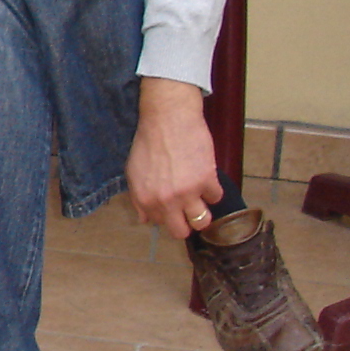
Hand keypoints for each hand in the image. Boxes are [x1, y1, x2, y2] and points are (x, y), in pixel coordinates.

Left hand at [125, 77, 221, 238]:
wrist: (168, 119)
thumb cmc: (149, 142)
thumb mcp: (133, 171)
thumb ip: (139, 198)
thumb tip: (146, 219)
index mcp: (145, 199)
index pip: (160, 224)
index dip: (167, 215)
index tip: (172, 206)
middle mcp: (165, 201)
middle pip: (181, 232)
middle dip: (186, 224)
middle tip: (188, 210)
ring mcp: (187, 193)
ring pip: (202, 222)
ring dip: (203, 213)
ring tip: (200, 199)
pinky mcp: (207, 181)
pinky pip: (216, 197)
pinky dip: (213, 190)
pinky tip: (206, 177)